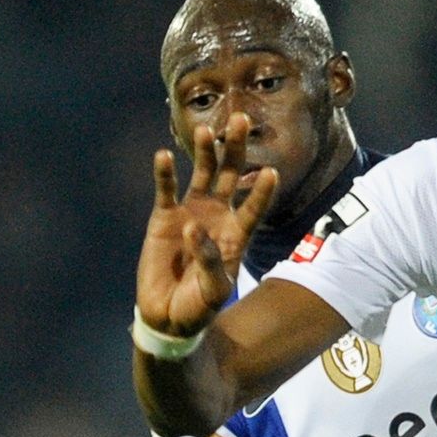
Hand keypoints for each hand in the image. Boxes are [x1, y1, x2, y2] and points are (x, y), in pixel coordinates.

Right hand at [135, 113, 279, 337]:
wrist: (169, 316)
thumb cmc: (198, 306)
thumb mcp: (213, 292)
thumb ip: (210, 262)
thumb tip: (195, 229)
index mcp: (237, 235)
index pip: (254, 208)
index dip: (262, 191)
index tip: (271, 172)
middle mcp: (218, 216)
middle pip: (231, 175)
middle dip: (236, 149)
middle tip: (241, 120)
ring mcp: (191, 212)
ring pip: (202, 174)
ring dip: (204, 152)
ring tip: (205, 130)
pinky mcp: (164, 217)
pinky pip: (166, 190)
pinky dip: (165, 174)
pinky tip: (164, 156)